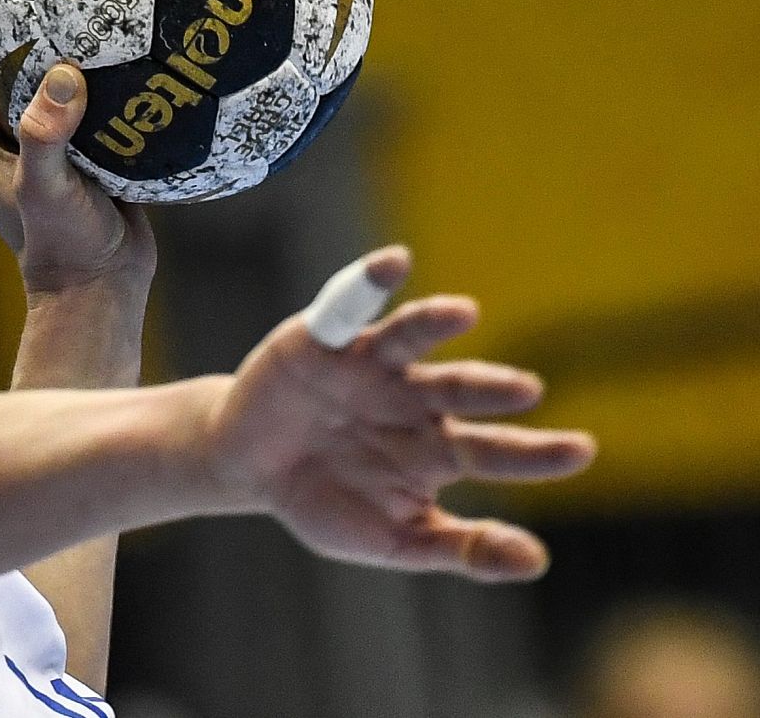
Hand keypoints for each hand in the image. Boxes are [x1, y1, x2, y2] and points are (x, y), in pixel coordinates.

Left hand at [0, 0, 154, 294]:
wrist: (98, 285)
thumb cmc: (63, 247)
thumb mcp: (49, 194)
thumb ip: (48, 140)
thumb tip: (64, 81)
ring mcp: (32, 122)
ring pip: (31, 47)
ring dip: (46, 2)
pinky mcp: (72, 129)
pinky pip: (80, 71)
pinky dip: (94, 41)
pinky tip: (129, 11)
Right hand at [211, 246, 595, 580]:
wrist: (246, 468)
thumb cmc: (326, 502)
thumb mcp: (394, 539)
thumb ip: (459, 548)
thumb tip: (536, 562)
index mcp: (435, 449)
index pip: (494, 449)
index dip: (535, 452)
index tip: (581, 451)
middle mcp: (412, 399)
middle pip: (459, 389)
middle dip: (490, 387)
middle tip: (526, 389)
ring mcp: (371, 365)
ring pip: (412, 338)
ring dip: (436, 322)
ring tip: (464, 314)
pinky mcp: (325, 337)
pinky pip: (349, 303)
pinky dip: (369, 280)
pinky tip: (395, 264)